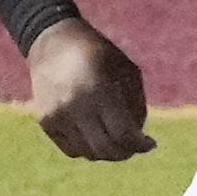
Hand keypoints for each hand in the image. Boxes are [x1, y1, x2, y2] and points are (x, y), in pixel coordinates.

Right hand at [28, 19, 153, 160]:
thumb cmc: (98, 54)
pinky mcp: (45, 122)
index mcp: (99, 90)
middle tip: (134, 147)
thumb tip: (137, 139)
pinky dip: (88, 148)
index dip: (140, 145)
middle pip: (105, 149)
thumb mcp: (126, 70)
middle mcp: (75, 106)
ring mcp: (57, 116)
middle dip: (125, 152)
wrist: (52, 41)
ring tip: (116, 139)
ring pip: (88, 153)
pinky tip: (96, 135)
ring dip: (107, 152)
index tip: (150, 144)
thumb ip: (135, 105)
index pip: (122, 133)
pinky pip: (72, 149)